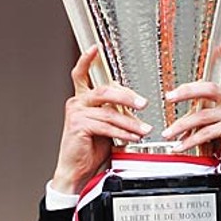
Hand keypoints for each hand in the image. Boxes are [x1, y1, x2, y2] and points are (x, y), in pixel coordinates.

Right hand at [51, 46, 151, 193]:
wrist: (76, 173)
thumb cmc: (88, 152)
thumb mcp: (106, 129)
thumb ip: (116, 114)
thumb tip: (133, 109)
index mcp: (82, 100)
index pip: (81, 74)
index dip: (87, 59)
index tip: (96, 47)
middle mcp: (77, 103)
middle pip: (105, 90)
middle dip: (127, 96)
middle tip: (143, 104)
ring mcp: (76, 113)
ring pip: (110, 111)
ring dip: (131, 123)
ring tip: (144, 130)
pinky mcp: (78, 125)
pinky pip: (106, 125)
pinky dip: (122, 132)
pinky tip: (132, 138)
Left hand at [161, 45, 220, 191]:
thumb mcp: (220, 128)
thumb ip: (206, 118)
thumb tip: (185, 119)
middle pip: (208, 88)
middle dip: (186, 91)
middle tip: (169, 97)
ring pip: (201, 115)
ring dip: (180, 125)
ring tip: (168, 133)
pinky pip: (204, 133)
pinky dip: (189, 141)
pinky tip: (180, 147)